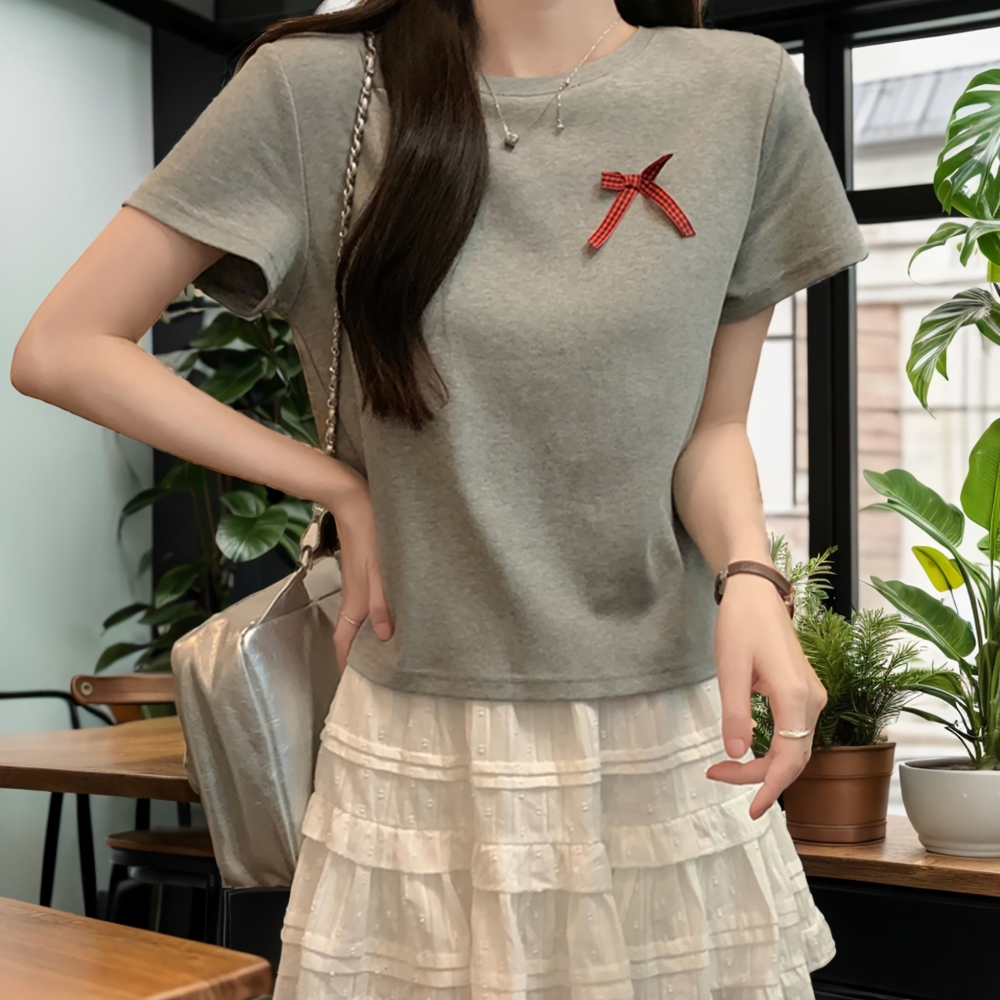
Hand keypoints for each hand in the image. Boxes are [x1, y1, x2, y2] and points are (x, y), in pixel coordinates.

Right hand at [324, 472, 393, 673]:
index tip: (351, 689)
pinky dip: (374, 621)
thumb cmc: (369, 533)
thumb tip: (384, 637)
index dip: (345, 666)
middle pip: (351, 637)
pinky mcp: (365, 576)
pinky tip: (390, 620)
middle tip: (374, 680)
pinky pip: (367, 607)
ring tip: (385, 658)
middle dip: (357, 659)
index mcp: (355, 603)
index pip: (343, 644)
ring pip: (359, 623)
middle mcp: (354, 599)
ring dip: (367, 641)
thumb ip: (381, 603)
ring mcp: (359, 588)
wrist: (354, 501)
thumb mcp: (380, 570)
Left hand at [705, 572, 826, 819]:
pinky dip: (773, 749)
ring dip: (764, 764)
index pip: (790, 759)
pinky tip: (748, 752)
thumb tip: (736, 754)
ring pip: (794, 747)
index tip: (750, 811)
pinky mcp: (804, 691)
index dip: (770, 788)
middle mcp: (812, 700)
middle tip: (716, 775)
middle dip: (758, 777)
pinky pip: (793, 732)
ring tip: (724, 768)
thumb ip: (734, 714)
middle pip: (793, 758)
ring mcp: (812, 696)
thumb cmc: (741, 623)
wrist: (756, 592)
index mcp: (797, 697)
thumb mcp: (729, 669)